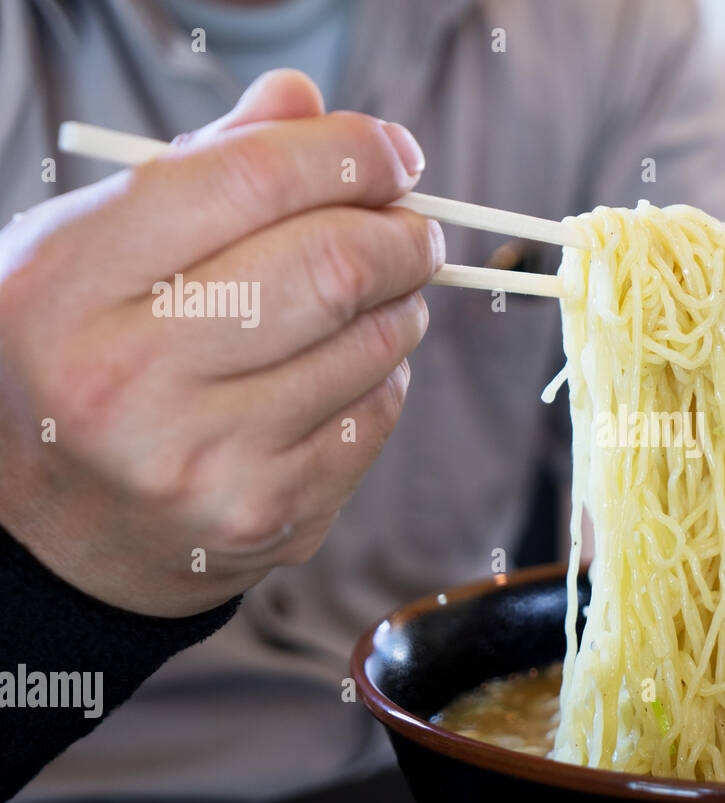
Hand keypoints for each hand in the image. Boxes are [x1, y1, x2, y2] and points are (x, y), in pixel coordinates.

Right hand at [0, 70, 443, 616]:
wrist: (58, 528)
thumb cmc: (83, 360)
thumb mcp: (93, 251)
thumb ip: (198, 167)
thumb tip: (302, 101)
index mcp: (72, 285)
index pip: (249, 181)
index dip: (347, 153)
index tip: (393, 154)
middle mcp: (131, 379)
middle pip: (330, 266)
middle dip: (401, 233)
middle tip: (414, 227)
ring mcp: (206, 459)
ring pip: (372, 344)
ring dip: (401, 304)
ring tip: (379, 296)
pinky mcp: (268, 514)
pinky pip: (376, 416)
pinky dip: (385, 376)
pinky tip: (349, 370)